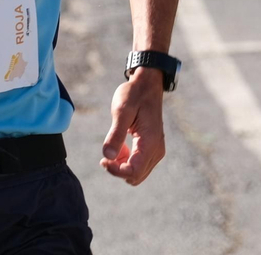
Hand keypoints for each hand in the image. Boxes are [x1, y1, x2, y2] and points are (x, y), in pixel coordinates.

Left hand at [100, 68, 166, 185]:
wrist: (147, 85)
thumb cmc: (134, 95)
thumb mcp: (121, 111)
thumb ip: (115, 134)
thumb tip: (107, 156)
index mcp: (150, 142)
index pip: (133, 171)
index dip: (116, 171)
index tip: (103, 160)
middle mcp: (156, 150)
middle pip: (136, 176)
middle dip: (118, 170)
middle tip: (105, 156)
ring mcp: (156, 150)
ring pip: (138, 174)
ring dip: (122, 167)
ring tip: (113, 148)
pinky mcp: (152, 148)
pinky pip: (139, 165)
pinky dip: (127, 162)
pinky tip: (120, 147)